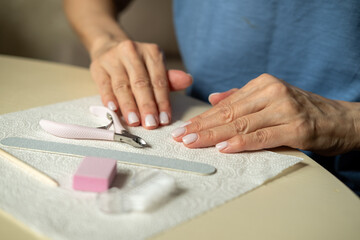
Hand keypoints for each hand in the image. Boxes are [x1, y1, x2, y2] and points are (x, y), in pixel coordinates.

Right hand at [90, 39, 191, 128]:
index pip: (159, 80)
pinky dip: (109, 98)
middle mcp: (132, 52)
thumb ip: (169, 79)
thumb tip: (188, 80)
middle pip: (141, 83)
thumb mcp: (154, 67)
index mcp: (151, 52)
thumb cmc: (136, 63)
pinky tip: (114, 110)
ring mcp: (113, 58)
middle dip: (147, 106)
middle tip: (151, 123)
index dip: (162, 101)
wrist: (109, 45)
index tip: (165, 119)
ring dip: (129, 105)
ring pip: (122, 85)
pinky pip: (104, 85)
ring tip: (135, 121)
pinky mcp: (97, 66)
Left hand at [172, 73, 359, 155]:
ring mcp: (285, 109)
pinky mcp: (297, 128)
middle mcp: (272, 93)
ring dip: (214, 135)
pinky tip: (223, 147)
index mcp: (263, 84)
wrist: (340, 119)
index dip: (203, 117)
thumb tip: (214, 99)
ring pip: (241, 124)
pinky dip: (241, 142)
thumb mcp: (271, 98)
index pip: (226, 104)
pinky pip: (262, 136)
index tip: (185, 127)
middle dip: (202, 126)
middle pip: (229, 113)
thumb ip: (242, 98)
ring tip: (193, 142)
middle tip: (181, 137)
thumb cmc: (302, 110)